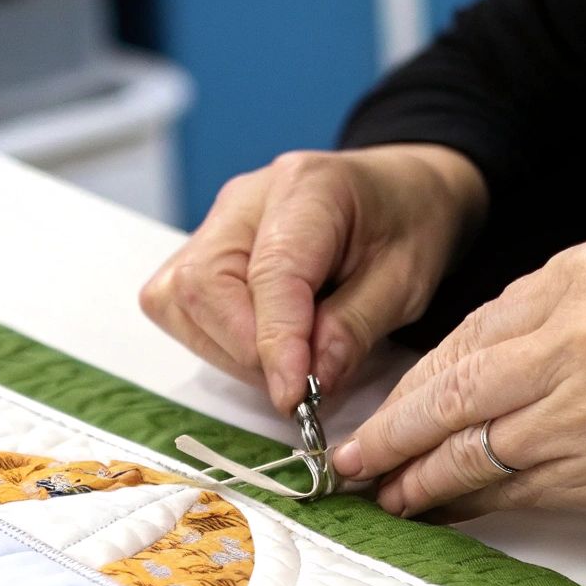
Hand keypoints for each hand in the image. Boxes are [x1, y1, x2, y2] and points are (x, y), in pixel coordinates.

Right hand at [139, 144, 484, 410]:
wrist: (401, 194)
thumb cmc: (407, 228)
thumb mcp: (406, 282)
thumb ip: (354, 329)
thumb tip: (308, 383)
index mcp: (308, 187)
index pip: (271, 273)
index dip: (276, 342)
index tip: (293, 398)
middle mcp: (245, 199)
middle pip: (204, 286)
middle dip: (247, 350)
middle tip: (301, 380)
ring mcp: (217, 221)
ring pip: (179, 299)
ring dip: (228, 349)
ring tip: (288, 358)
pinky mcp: (202, 247)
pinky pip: (178, 303)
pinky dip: (215, 338)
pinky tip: (262, 342)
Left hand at [332, 235, 585, 564]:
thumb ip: (550, 310)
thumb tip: (476, 362)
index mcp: (578, 277)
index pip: (469, 335)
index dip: (417, 382)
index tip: (386, 406)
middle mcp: (576, 339)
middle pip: (453, 393)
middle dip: (393, 434)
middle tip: (351, 462)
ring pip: (477, 451)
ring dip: (424, 480)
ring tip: (390, 496)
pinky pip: (522, 492)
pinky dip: (477, 505)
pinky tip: (448, 511)